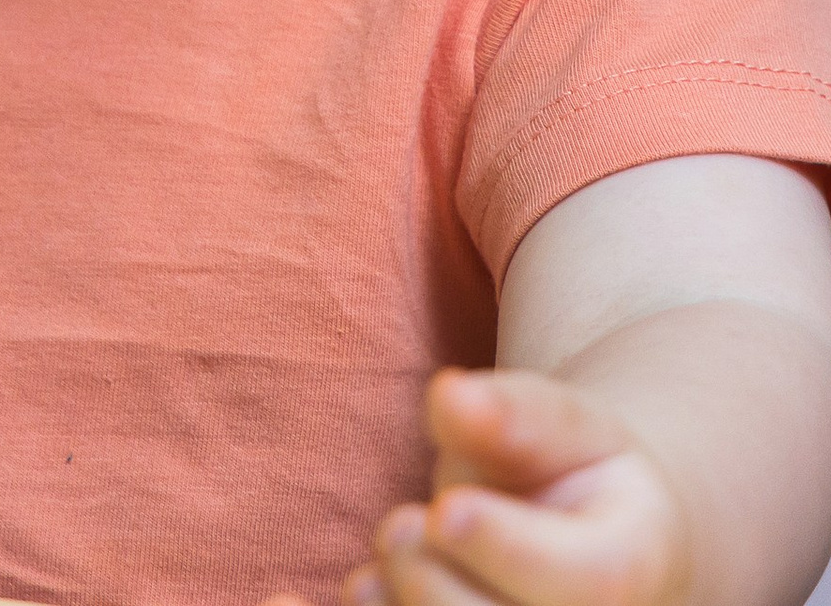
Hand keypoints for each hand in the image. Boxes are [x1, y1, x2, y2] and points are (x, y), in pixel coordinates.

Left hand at [339, 370, 689, 605]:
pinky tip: (347, 590)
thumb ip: (516, 414)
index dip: (509, 549)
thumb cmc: (573, 475)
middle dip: (435, 582)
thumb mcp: (563, 426)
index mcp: (637, 565)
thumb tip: (454, 399)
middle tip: (405, 523)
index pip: (592, 580)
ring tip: (398, 548)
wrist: (592, 537)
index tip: (445, 510)